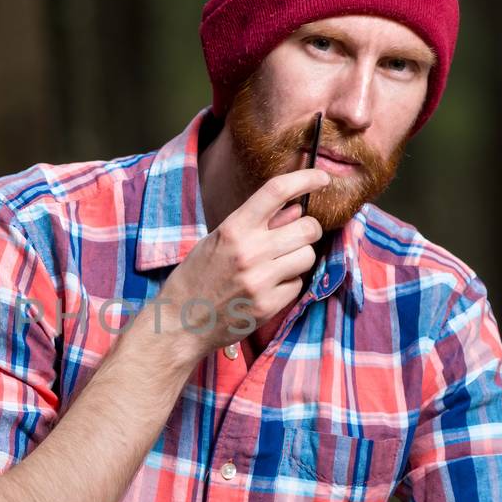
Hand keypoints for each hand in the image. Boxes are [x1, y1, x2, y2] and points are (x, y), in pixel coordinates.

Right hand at [153, 168, 330, 357]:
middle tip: (297, 236)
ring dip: (299, 258)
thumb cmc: (196, 277)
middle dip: (308, 230)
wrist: (179, 323)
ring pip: (308, 256)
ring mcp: (260, 280)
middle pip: (307, 227)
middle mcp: (249, 251)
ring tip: (278, 264)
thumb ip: (257, 224)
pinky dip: (288, 283)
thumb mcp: (217, 241)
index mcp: (233, 228)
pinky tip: (268, 286)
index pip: (276, 191)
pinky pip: (297, 284)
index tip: (321, 178)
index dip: (306, 179)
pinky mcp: (268, 305)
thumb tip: (296, 209)